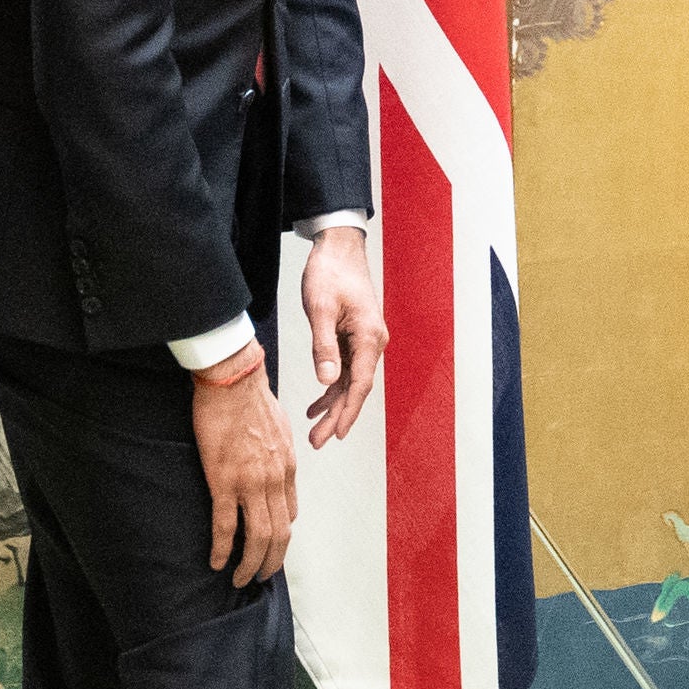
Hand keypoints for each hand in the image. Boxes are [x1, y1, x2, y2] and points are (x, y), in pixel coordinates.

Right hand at [191, 345, 299, 583]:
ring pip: (258, 537)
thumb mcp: (280, 428)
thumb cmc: (253, 398)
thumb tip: (276, 465)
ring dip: (250, 563)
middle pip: (280, 534)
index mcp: (287, 468)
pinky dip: (224, 549)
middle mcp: (275, 480)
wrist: (234, 381)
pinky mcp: (225, 481)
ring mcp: (251, 483)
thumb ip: (279, 453)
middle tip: (258, 577)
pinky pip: (227, 525)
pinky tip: (217, 562)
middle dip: (271, 561)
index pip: (290, 513)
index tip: (270, 547)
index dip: (281, 536)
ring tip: (240, 578)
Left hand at [298, 226, 387, 448]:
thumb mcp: (320, 308)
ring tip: (315, 429)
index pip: (359, 384)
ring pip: (350, 382)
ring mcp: (366, 340)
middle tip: (318, 441)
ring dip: (333, 406)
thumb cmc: (330, 272)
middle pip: (356, 388)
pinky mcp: (355, 337)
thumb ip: (324, 346)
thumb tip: (327, 381)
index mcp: (369, 337)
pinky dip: (332, 387)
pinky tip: (318, 403)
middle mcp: (373, 342)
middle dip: (337, 416)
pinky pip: (346, 369)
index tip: (336, 434)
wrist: (339, 247)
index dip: (347, 412)